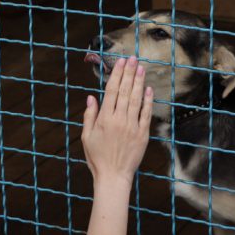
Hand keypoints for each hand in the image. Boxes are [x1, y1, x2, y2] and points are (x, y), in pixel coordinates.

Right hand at [81, 56, 153, 186]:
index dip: (116, 74)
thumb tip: (91, 97)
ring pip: (136, 99)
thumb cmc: (97, 157)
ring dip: (139, 82)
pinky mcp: (142, 134)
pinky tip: (148, 89)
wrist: (113, 176)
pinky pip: (146, 114)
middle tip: (133, 58)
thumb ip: (89, 115)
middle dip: (129, 73)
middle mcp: (119, 120)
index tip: (120, 62)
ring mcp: (132, 126)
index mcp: (104, 119)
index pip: (111, 91)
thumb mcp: (86, 136)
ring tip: (142, 68)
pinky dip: (147, 101)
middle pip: (125, 91)